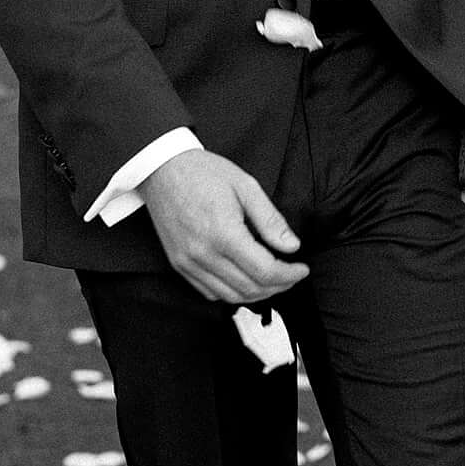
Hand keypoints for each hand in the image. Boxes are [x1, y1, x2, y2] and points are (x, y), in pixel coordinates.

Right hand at [143, 127, 306, 308]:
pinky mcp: (179, 266)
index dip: (289, 275)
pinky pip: (210, 293)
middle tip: (291, 275)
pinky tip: (244, 279)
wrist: (162, 169)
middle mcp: (204, 255)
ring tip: (273, 280)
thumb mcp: (245, 185)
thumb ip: (270, 219)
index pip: (264, 271)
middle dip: (278, 286)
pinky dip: (231, 293)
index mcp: (224, 233)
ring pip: (230, 297)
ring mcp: (189, 263)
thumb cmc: (203, 172)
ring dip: (257, 294)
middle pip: (250, 288)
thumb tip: (292, 246)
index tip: (302, 269)